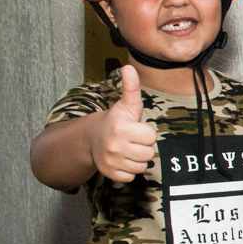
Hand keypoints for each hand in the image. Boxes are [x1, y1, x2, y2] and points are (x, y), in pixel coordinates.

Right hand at [89, 65, 156, 181]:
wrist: (91, 138)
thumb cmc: (116, 120)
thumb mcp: (126, 105)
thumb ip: (131, 88)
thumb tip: (129, 67)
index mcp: (121, 127)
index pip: (151, 137)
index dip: (147, 133)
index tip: (136, 129)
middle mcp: (114, 145)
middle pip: (149, 153)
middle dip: (143, 147)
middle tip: (132, 140)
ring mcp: (111, 160)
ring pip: (142, 166)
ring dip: (138, 159)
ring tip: (128, 149)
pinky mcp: (109, 173)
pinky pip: (131, 176)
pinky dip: (129, 170)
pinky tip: (121, 159)